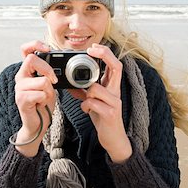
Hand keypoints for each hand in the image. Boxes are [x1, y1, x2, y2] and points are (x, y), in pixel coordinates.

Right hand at [14, 41, 57, 155]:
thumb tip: (63, 63)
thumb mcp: (50, 84)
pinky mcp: (21, 99)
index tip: (47, 48)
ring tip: (44, 97)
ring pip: (42, 81)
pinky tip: (40, 104)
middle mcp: (20, 77)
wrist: (38, 123)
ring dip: (49, 91)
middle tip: (54, 80)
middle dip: (47, 69)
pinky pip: (40, 93)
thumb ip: (50, 73)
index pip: (25, 50)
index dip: (35, 44)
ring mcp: (19, 88)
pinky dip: (46, 99)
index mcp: (27, 70)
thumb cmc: (43, 103)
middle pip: (32, 60)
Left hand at [70, 43, 131, 162]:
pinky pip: (93, 103)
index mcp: (113, 87)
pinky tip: (86, 111)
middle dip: (104, 55)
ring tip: (84, 101)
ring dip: (86, 92)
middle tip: (91, 50)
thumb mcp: (94, 103)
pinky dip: (85, 105)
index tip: (93, 47)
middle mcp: (116, 92)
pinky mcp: (110, 114)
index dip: (105, 53)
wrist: (114, 140)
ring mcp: (115, 102)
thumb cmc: (104, 119)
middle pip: (116, 66)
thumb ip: (85, 92)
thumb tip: (71, 85)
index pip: (115, 64)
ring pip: (97, 87)